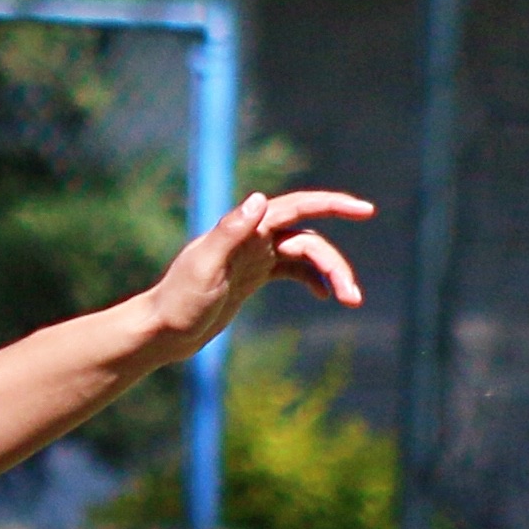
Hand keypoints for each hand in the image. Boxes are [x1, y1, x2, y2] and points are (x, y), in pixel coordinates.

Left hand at [142, 189, 373, 361]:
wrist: (162, 329)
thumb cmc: (179, 300)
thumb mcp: (204, 267)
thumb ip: (230, 232)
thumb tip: (260, 199)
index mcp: (246, 229)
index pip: (298, 207)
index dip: (333, 205)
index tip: (366, 211)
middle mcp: (253, 236)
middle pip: (309, 239)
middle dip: (336, 264)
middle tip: (354, 297)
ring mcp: (254, 256)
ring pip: (305, 256)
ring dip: (330, 275)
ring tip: (350, 300)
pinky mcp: (252, 276)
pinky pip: (292, 270)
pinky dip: (312, 279)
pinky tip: (326, 296)